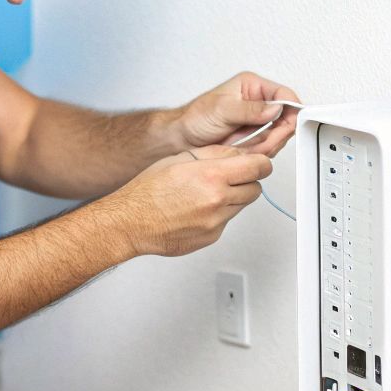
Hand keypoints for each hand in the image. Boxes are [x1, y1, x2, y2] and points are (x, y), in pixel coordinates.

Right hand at [106, 145, 272, 256]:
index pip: (259, 167)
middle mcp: (217, 201)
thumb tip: (238, 153)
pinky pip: (227, 221)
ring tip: (206, 194)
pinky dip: (218, 214)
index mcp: (211, 176)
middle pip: (255, 188)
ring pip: (242, 206)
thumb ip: (215, 154)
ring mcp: (216, 222)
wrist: (130, 222)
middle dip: (246, 181)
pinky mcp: (212, 237)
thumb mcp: (181, 158)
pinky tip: (196, 210)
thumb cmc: (148, 191)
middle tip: (228, 178)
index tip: (257, 164)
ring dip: (232, 198)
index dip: (260, 163)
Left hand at [171, 72, 301, 157]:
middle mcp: (258, 103)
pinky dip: (259, 153)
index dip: (292, 109)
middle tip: (264, 142)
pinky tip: (245, 152)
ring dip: (266, 145)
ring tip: (246, 147)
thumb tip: (274, 109)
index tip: (289, 123)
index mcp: (252, 87)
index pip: (284, 95)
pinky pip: (268, 148)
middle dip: (277, 133)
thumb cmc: (195, 118)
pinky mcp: (254, 138)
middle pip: (286, 118)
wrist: (182, 138)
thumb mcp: (222, 109)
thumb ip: (250, 109)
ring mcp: (258, 122)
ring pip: (278, 136)